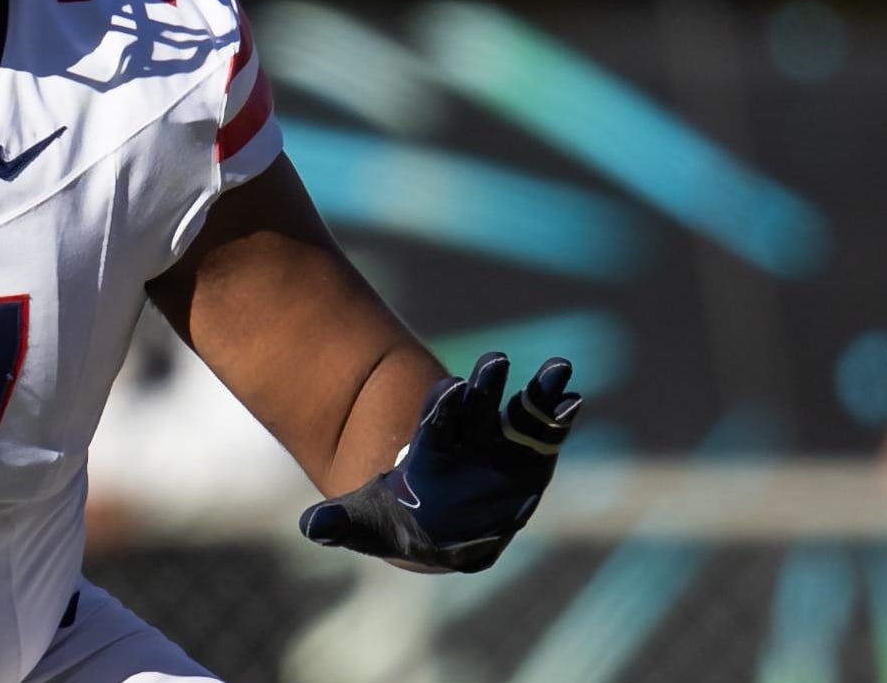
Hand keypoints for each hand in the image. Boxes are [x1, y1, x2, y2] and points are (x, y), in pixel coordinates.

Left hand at [299, 352, 579, 572]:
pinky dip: (560, 418)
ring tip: (559, 367)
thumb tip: (311, 526)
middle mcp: (467, 441)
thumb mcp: (368, 523)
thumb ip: (344, 524)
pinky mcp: (527, 456)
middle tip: (495, 360)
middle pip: (477, 408)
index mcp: (430, 454)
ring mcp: (499, 445)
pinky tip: (575, 400)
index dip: (442, 407)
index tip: (451, 387)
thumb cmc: (397, 520)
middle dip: (486, 386)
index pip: (436, 425)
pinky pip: (546, 434)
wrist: (429, 521)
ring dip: (536, 391)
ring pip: (517, 412)